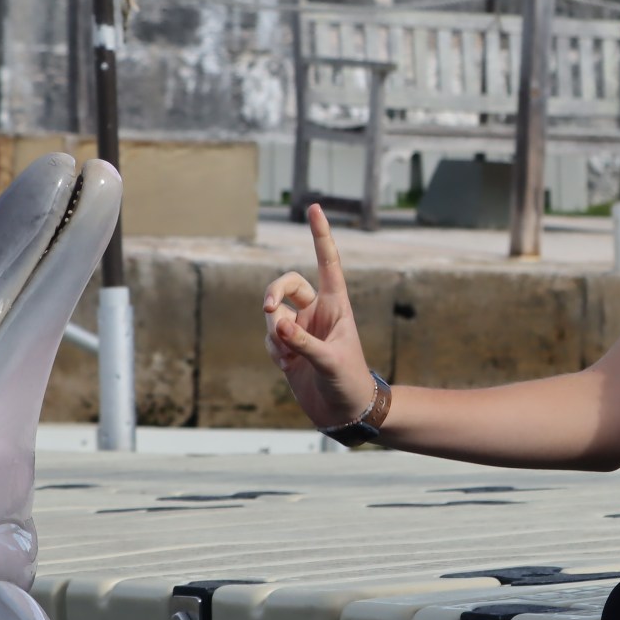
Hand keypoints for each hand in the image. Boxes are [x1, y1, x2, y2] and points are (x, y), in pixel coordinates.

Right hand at [263, 205, 378, 427]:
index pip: (328, 262)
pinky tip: (286, 365)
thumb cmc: (350, 383)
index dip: (321, 235)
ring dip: (274, 331)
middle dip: (273, 292)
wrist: (345, 412)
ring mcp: (301, 328)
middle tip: (269, 308)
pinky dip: (274, 348)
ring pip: (274, 315)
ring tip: (288, 354)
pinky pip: (270, 337)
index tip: (315, 208)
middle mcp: (317, 312)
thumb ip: (303, 342)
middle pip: (287, 284)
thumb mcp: (331, 362)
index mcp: (336, 305)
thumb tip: (277, 324)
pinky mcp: (289, 348)